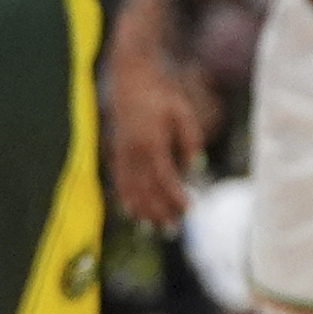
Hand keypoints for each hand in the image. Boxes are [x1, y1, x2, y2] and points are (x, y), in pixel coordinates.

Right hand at [104, 37, 207, 228]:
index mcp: (152, 142)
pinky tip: (133, 214)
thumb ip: (190, 142)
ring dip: (143, 211)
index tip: (189, 209)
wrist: (131, 82)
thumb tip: (195, 170)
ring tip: (154, 229)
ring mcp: (122, 154)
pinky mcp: (117, 153)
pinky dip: (127, 199)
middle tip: (173, 230)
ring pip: (131, 190)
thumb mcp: (182, 115)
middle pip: (146, 189)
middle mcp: (134, 152)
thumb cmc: (162, 97)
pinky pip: (120, 182)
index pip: (164, 177)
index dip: (175, 196)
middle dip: (159, 211)